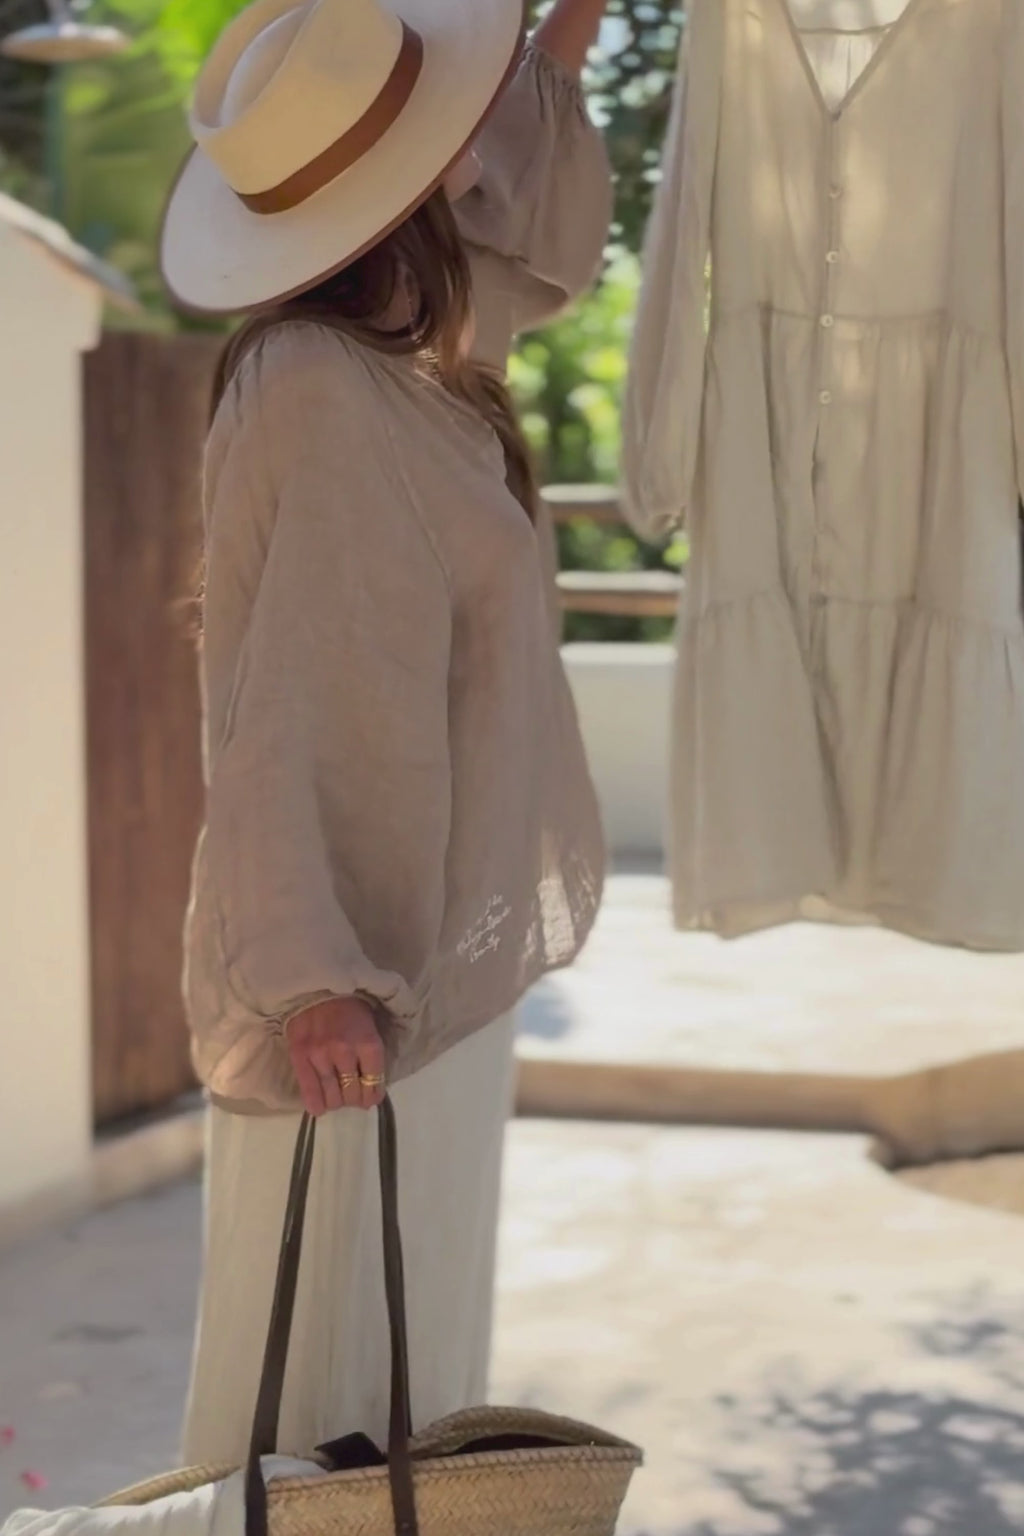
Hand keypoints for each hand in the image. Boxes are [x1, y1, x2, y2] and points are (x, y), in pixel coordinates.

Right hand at [286, 997, 386, 1115]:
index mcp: (368, 1042)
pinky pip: (309, 1092)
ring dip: (338, 1102)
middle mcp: (345, 1052)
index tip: (371, 1096)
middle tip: (353, 1094)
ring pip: (333, 1097)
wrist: (316, 988)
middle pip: (353, 1094)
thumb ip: (371, 1055)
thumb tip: (371, 1087)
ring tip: (337, 1096)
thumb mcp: (370, 1025)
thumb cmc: (348, 1006)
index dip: (373, 1095)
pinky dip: (316, 1105)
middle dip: (356, 1098)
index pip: (374, 1082)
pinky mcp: (300, 1057)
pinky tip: (320, 1108)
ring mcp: (320, 1056)